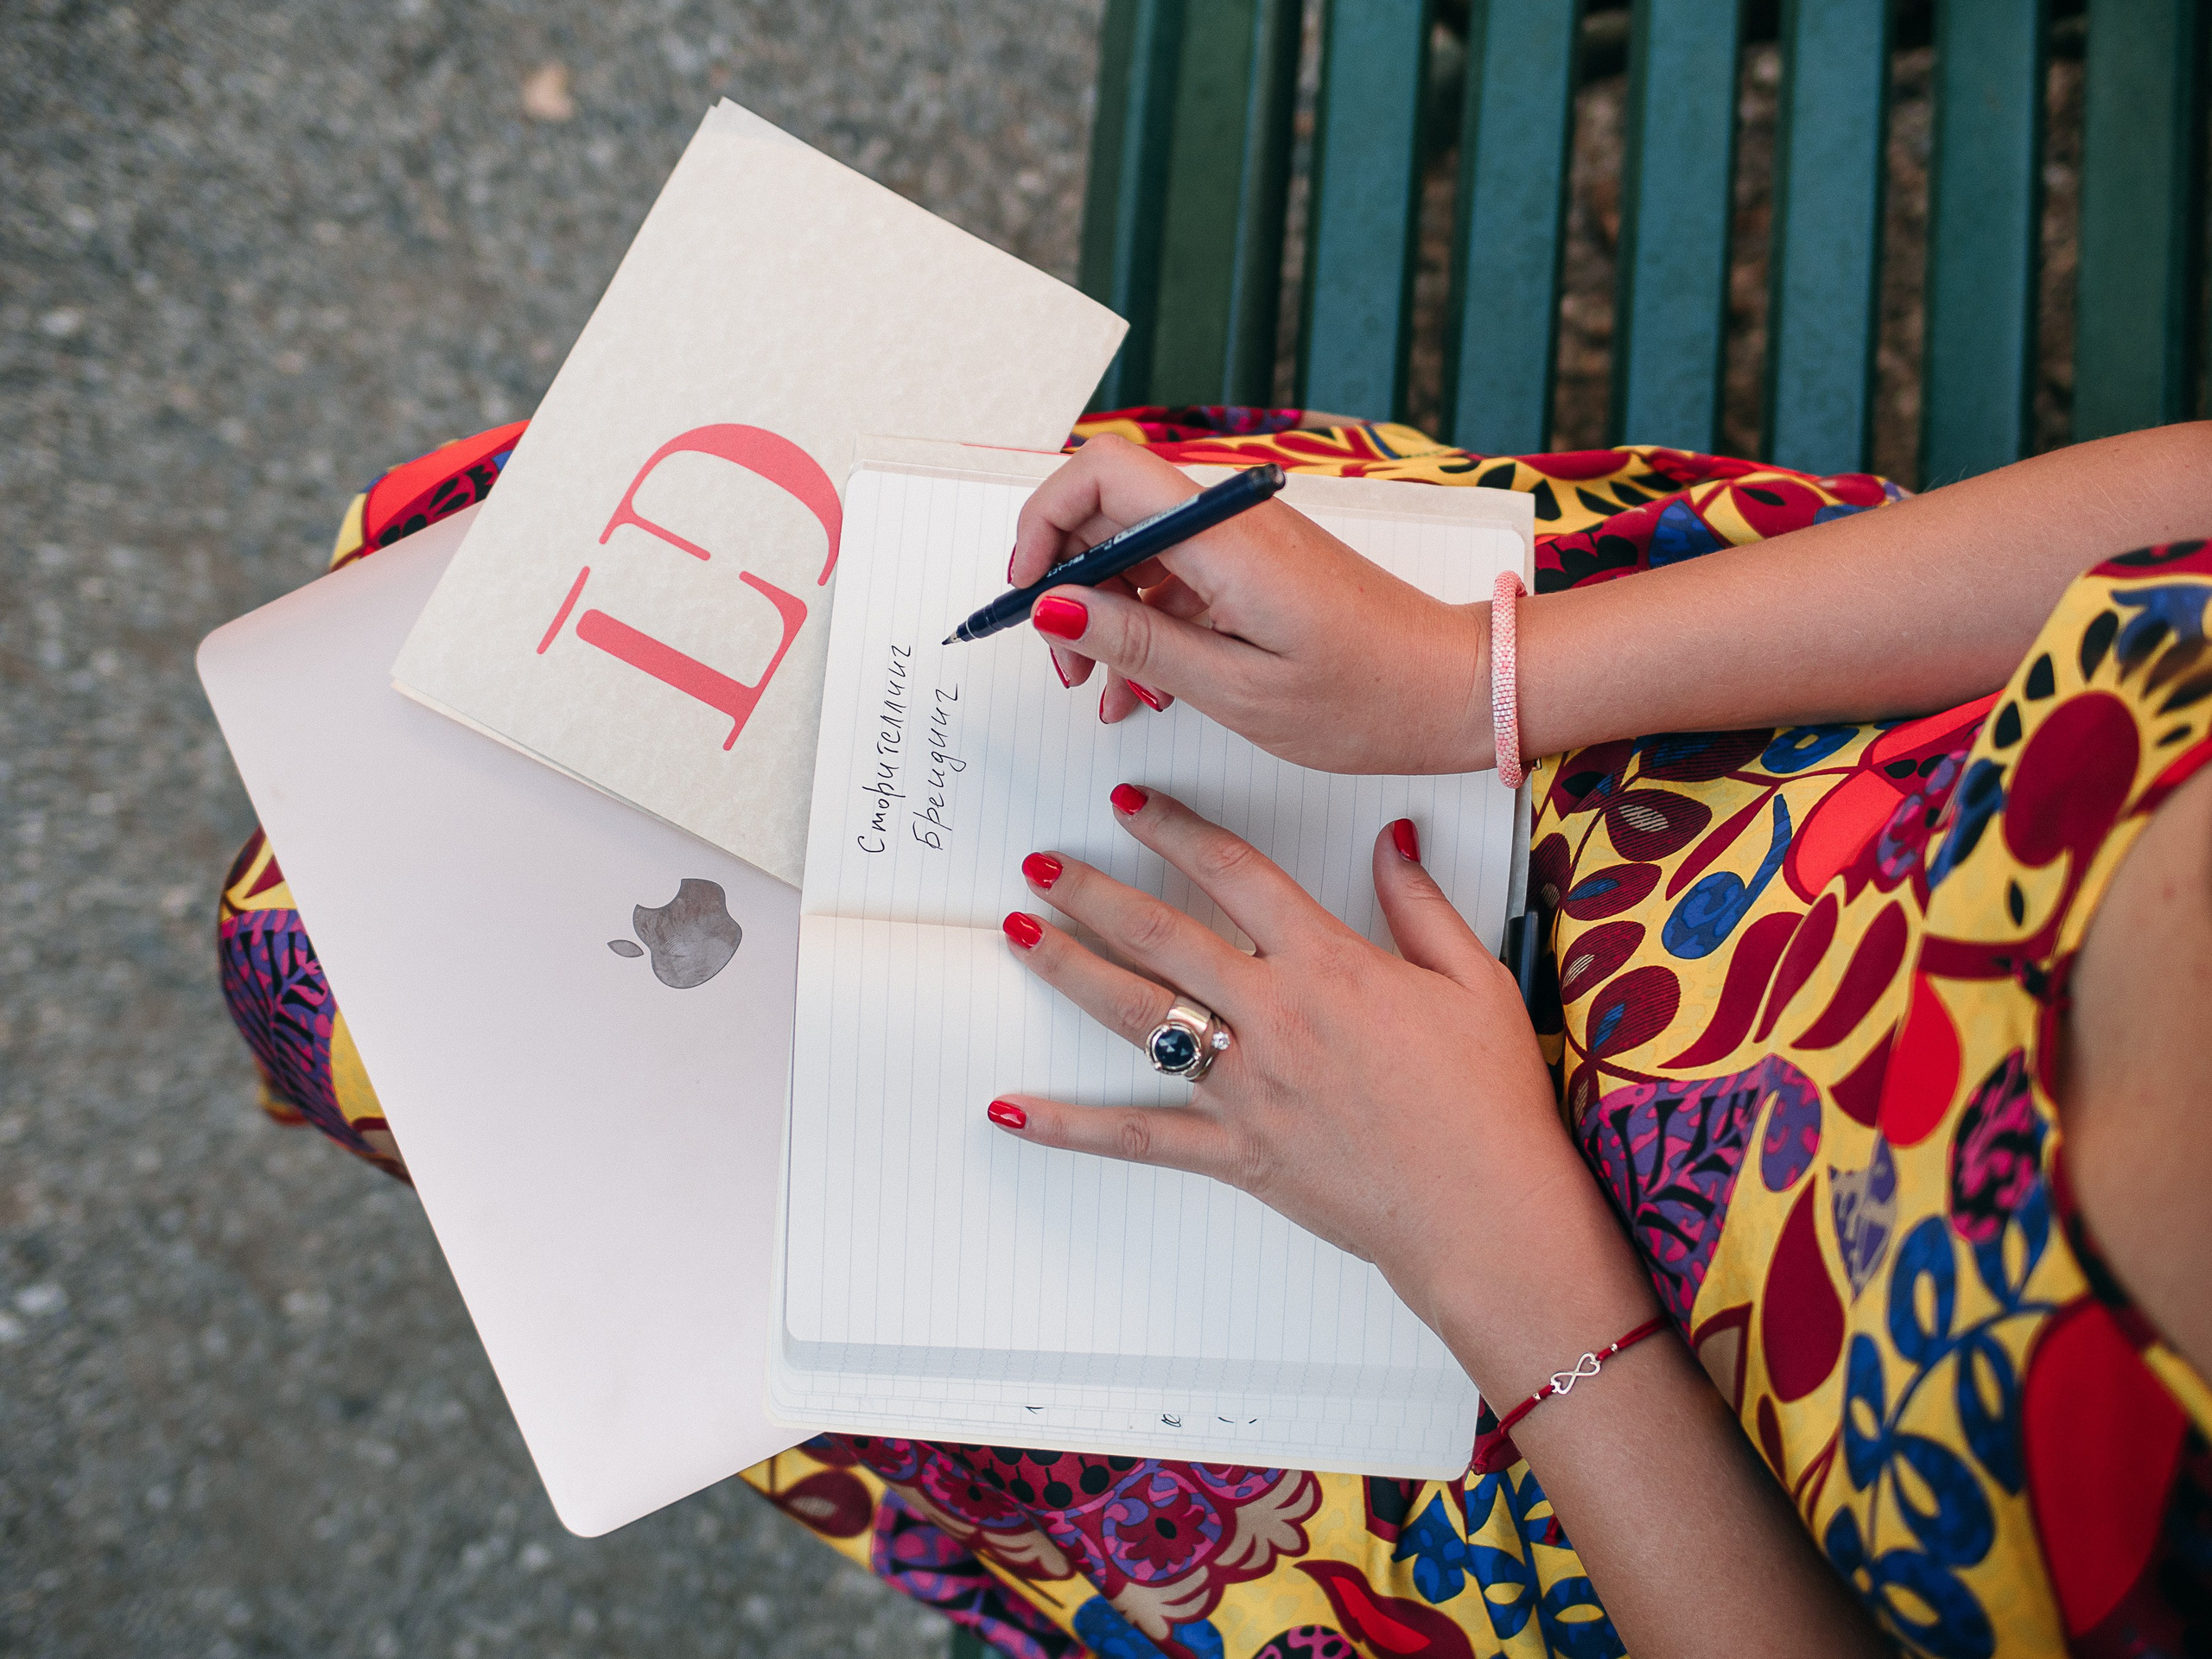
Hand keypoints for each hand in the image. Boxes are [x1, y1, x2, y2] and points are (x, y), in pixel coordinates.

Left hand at [992, 784, 1654, 1402]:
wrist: (1486, 1213)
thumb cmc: (1491, 1101)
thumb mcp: (1474, 980)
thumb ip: (1420, 905)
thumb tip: (1391, 839)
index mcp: (1331, 963)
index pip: (1235, 873)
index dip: (1176, 830)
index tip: (1130, 804)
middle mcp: (1276, 1015)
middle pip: (1162, 934)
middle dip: (1092, 891)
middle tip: (1039, 862)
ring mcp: (1247, 1086)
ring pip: (1137, 1015)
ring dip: (1068, 969)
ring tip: (1017, 933)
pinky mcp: (1235, 1152)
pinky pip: (1136, 1136)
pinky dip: (1069, 1126)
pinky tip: (1011, 1109)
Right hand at [1012, 435, 1495, 774]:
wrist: (1454, 690)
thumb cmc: (1368, 697)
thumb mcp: (1235, 689)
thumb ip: (1135, 642)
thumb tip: (1052, 605)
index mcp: (1223, 538)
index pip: (1100, 472)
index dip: (1043, 522)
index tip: (1028, 593)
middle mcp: (1230, 523)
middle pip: (1107, 511)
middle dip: (1066, 583)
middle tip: (1067, 663)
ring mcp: (1244, 543)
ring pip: (1135, 550)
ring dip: (1104, 615)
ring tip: (1109, 691)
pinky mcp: (1256, 568)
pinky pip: (1174, 577)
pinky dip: (1146, 625)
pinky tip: (1148, 688)